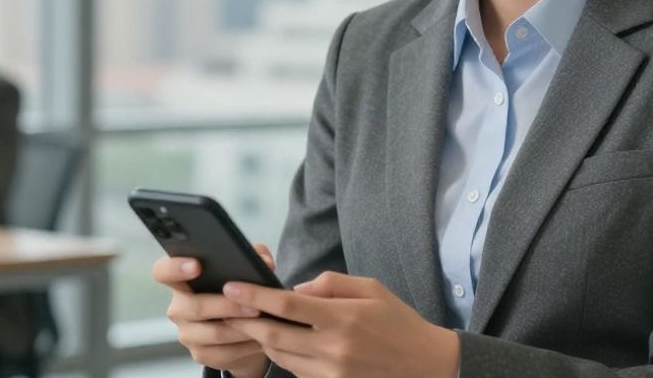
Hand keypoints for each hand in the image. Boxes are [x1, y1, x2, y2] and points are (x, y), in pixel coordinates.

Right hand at [152, 243, 275, 377]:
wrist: (244, 330)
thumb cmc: (240, 293)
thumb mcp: (247, 271)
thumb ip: (253, 258)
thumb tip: (263, 261)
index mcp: (182, 281)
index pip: (163, 272)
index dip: (174, 267)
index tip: (196, 265)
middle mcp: (179, 308)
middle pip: (194, 307)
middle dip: (226, 305)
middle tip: (252, 305)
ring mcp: (187, 333)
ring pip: (213, 333)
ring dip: (241, 327)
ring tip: (262, 320)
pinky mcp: (200, 354)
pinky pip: (223, 352)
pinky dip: (244, 345)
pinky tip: (260, 337)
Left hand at [224, 271, 459, 377]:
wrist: (425, 365)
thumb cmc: (398, 321)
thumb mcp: (371, 288)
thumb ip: (331, 284)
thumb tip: (295, 290)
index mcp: (343, 318)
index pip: (287, 306)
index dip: (255, 296)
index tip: (232, 286)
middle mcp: (334, 349)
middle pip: (274, 336)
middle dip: (246, 321)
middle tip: (227, 308)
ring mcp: (332, 373)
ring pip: (281, 357)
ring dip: (261, 340)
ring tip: (248, 323)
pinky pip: (296, 371)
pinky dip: (283, 356)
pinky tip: (279, 341)